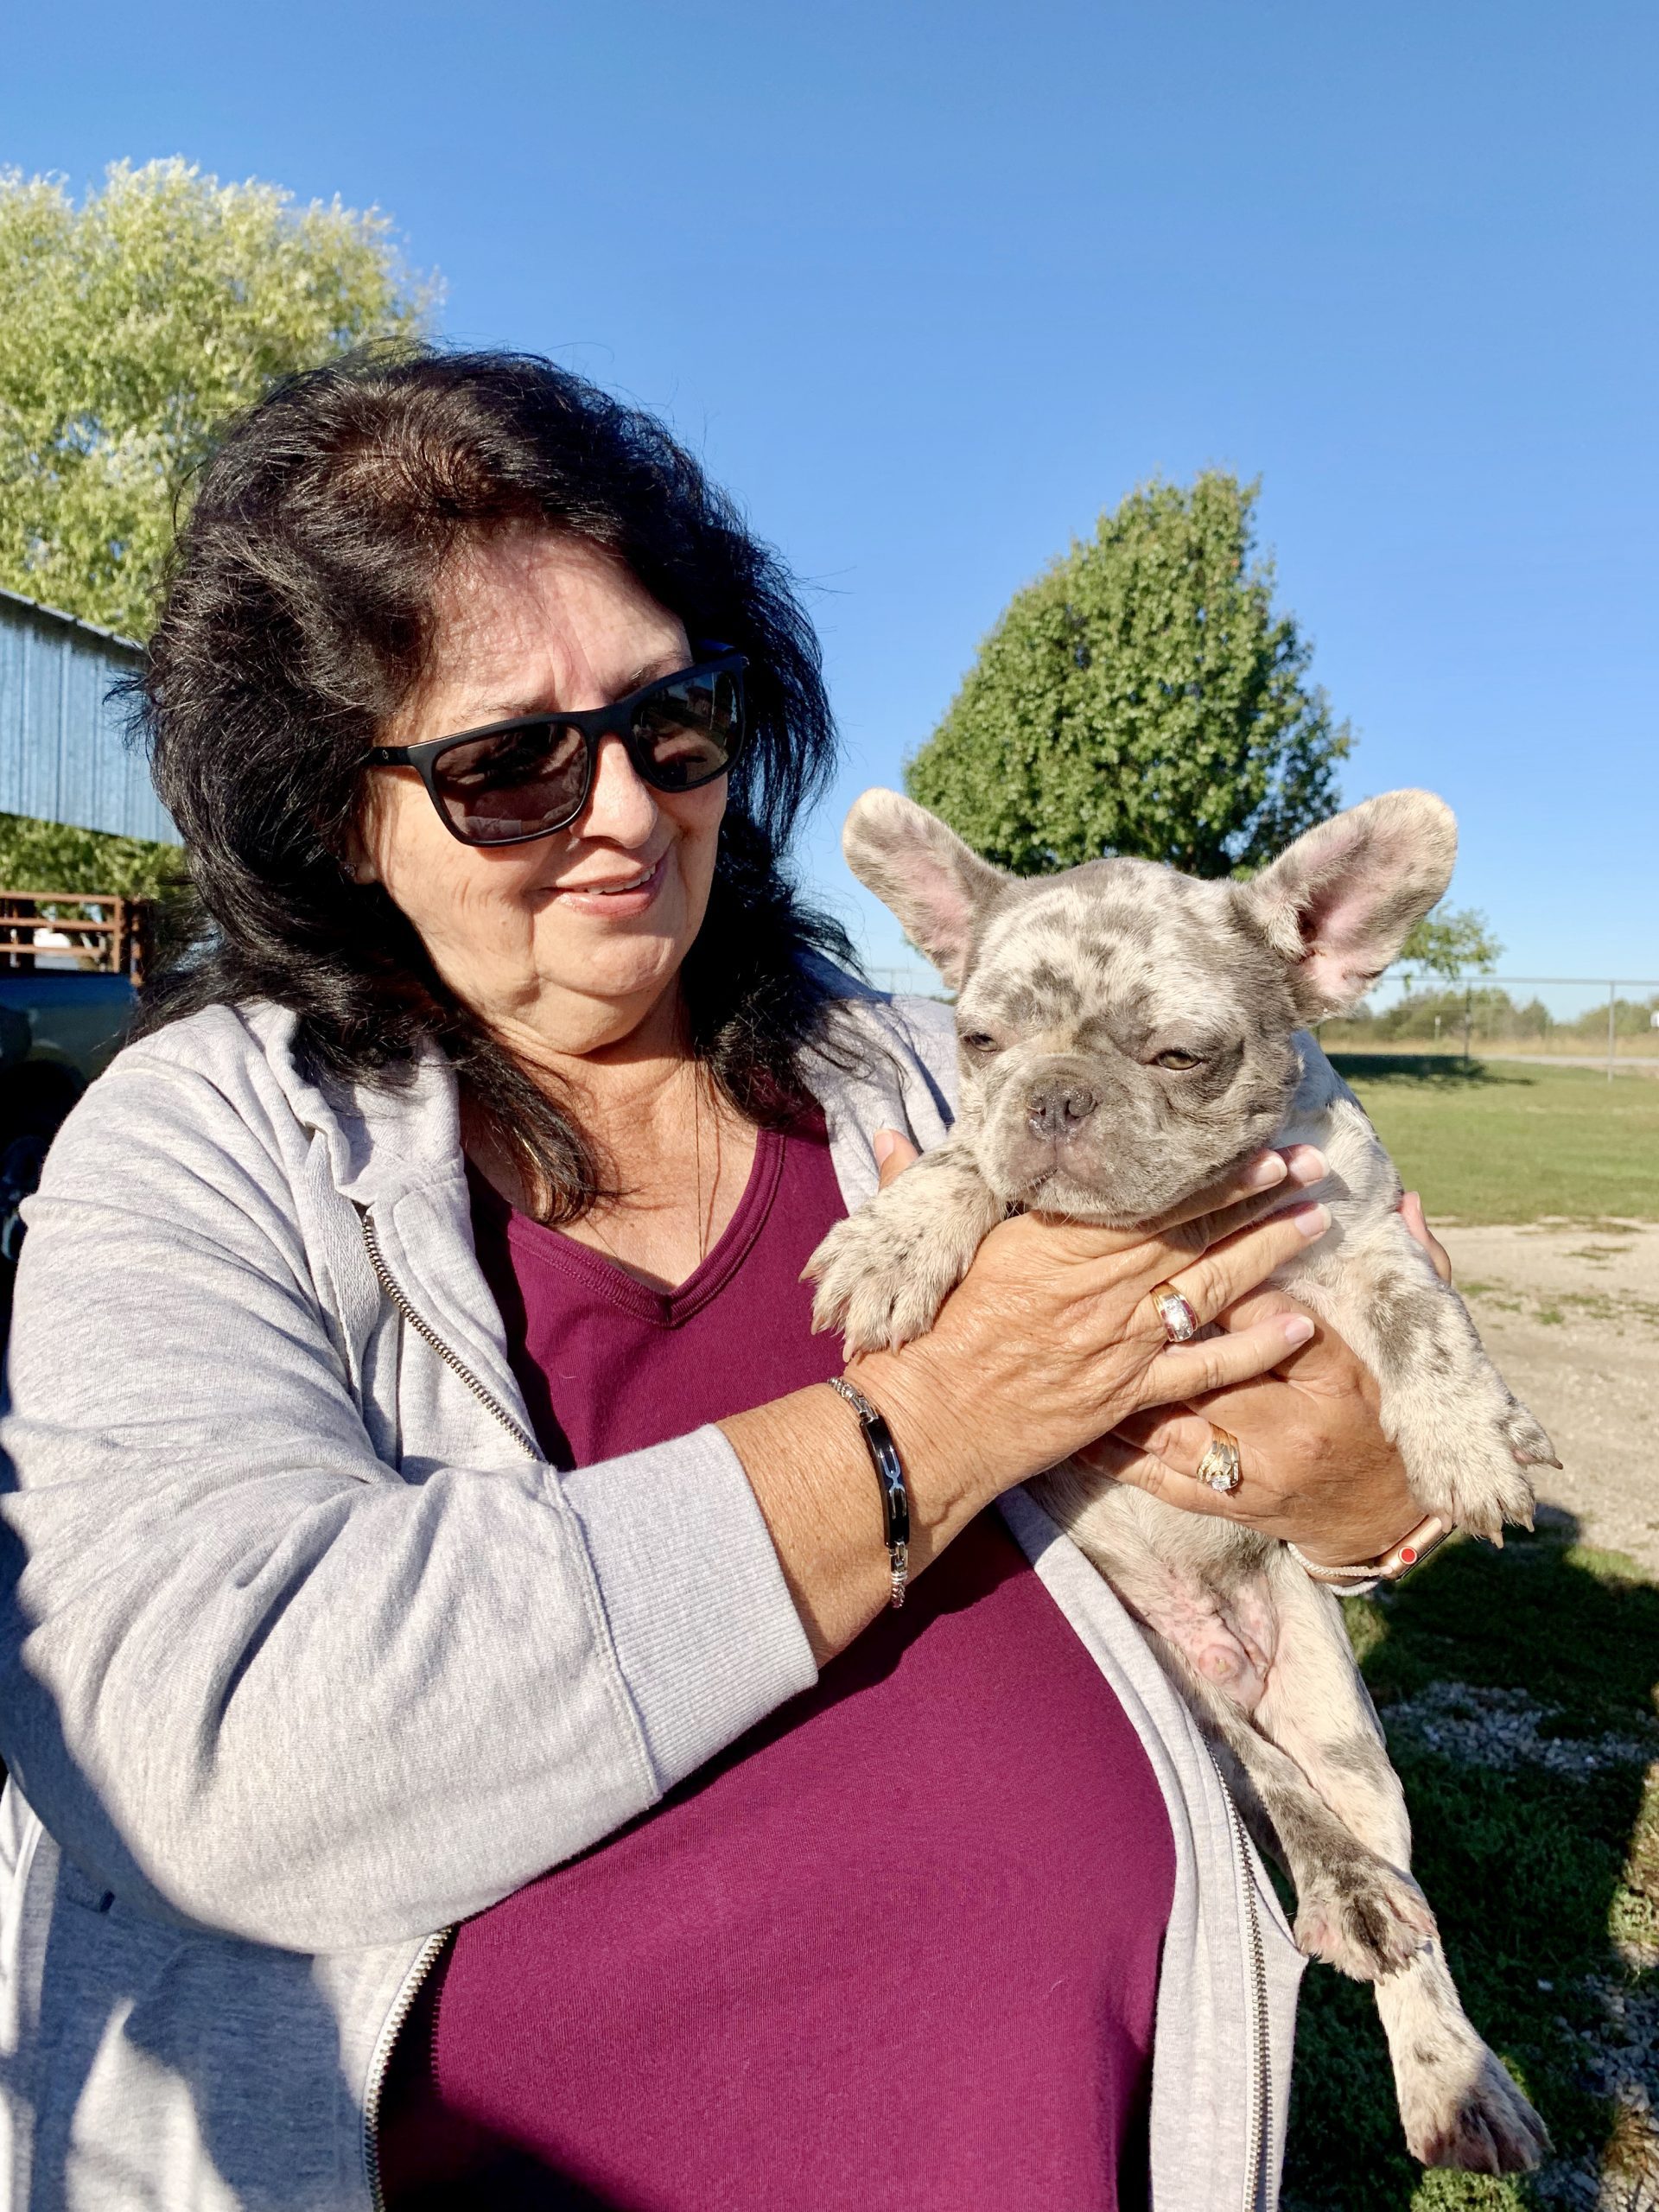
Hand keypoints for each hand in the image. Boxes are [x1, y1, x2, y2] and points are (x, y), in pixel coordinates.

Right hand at [851, 1134, 1333, 1505]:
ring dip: (1269, 1252)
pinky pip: (1203, 1368)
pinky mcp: (1125, 1395)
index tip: (1254, 1145)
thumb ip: (921, 1187)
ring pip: (1210, 1286)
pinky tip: (1299, 1325)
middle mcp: (1095, 1284)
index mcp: (1050, 1241)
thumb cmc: (916, 1337)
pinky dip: (1254, 1348)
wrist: (920, 1423)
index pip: (1145, 1194)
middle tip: (1311, 1165)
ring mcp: (1116, 1340)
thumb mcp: (926, 1253)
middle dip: (1258, 1196)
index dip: (1207, 1171)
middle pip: (1192, 1230)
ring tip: (1315, 1222)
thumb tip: (889, 1135)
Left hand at [1082, 1186, 1452, 1565]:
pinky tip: (1078, 1432)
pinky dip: (1115, 1456)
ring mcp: (1249, 1475)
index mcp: (1332, 1381)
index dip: (1225, 1275)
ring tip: (1071, 1354)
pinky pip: (1158, 1481)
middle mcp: (1283, 1430)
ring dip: (1119, 1392)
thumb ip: (1413, 1273)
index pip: (1269, 1316)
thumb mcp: (1405, 1340)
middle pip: (1205, 1368)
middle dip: (1151, 1330)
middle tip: (1098, 1288)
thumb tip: (1407, 1204)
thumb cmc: (1390, 1415)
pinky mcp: (1226, 1506)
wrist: (1388, 1514)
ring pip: (1169, 1427)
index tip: (1182, 1238)